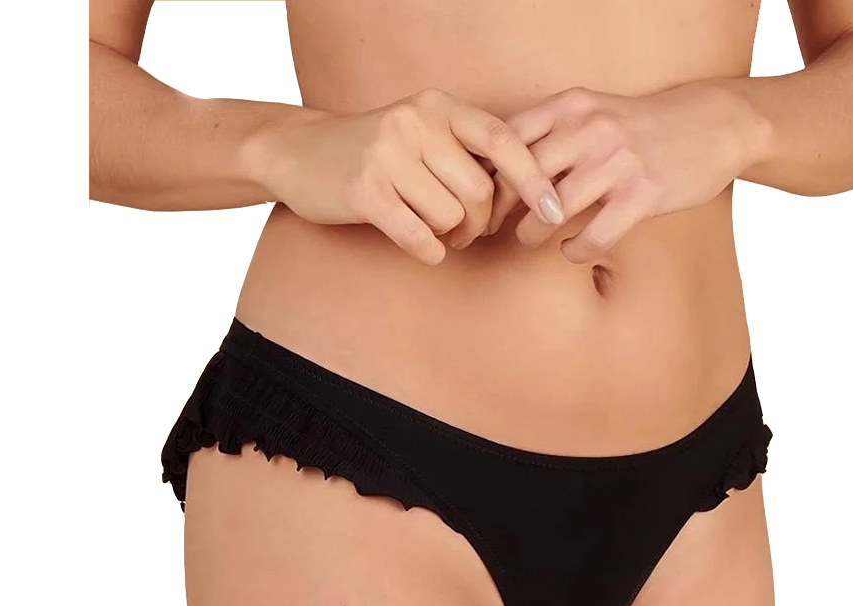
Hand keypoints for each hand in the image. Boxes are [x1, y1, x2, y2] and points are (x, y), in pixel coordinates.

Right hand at [251, 88, 564, 265]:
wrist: (298, 153)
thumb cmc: (376, 155)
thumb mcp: (423, 136)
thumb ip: (467, 155)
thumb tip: (527, 195)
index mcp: (439, 106)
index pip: (503, 141)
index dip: (534, 179)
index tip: (554, 211)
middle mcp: (415, 122)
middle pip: (480, 193)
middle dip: (480, 225)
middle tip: (464, 233)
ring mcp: (387, 155)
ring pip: (451, 218)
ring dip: (450, 238)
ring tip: (433, 232)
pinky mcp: (363, 191)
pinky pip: (420, 237)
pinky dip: (428, 252)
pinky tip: (419, 245)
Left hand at [487, 83, 766, 262]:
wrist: (713, 124)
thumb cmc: (642, 128)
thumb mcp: (594, 112)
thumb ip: (554, 135)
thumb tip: (502, 172)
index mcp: (571, 105)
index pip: (510, 139)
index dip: (489, 173)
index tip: (481, 195)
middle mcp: (590, 128)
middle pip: (523, 176)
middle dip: (502, 208)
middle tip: (493, 228)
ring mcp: (617, 162)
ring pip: (552, 208)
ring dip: (532, 233)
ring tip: (530, 240)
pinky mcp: (641, 194)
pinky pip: (593, 235)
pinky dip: (575, 250)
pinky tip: (571, 250)